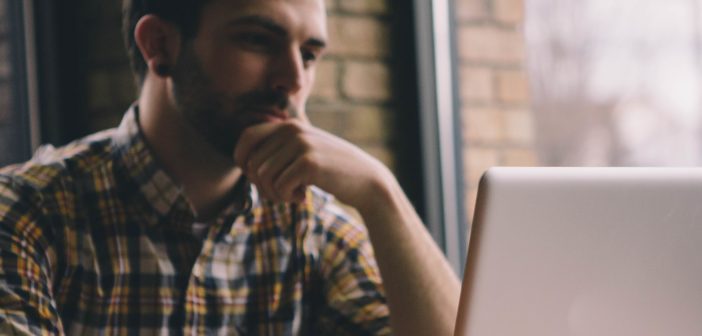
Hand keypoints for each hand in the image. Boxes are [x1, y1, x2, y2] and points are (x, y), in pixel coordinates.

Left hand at [233, 119, 389, 206]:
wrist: (367, 181)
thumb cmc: (331, 171)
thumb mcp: (303, 153)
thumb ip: (278, 151)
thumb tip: (243, 164)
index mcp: (288, 125)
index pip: (246, 138)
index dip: (243, 161)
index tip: (259, 179)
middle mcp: (292, 130)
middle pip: (252, 163)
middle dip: (262, 185)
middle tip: (282, 193)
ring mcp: (301, 144)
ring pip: (263, 177)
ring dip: (275, 194)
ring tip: (295, 195)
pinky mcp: (309, 163)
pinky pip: (279, 186)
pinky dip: (287, 197)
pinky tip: (304, 197)